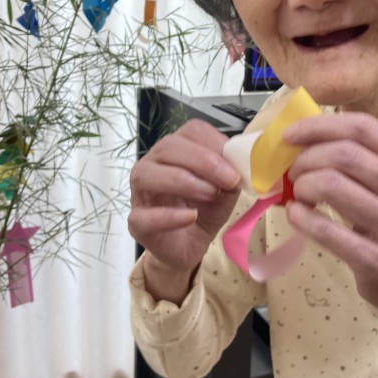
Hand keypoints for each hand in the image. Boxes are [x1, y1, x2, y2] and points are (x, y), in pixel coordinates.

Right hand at [128, 119, 241, 276]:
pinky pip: (145, 215)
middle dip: (203, 161)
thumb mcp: (225, 189)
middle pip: (168, 147)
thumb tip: (240, 162)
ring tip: (211, 195)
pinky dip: (169, 216)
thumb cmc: (205, 210)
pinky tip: (191, 216)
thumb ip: (231, 173)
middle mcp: (152, 164)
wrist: (190, 246)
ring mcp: (140, 192)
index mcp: (176, 150)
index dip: (214, 143)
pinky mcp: (137, 222)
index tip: (236, 164)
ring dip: (184, 182)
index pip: (190, 131)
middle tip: (229, 180)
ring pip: (147, 175)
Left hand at [284, 111, 377, 377]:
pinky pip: (325, 229)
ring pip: (332, 185)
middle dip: (306, 158)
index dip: (319, 126)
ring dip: (302, 185)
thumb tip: (303, 138)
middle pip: (345, 154)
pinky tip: (296, 215)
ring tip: (298, 193)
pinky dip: (301, 217)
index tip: (290, 135)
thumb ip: (363, 160)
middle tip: (292, 171)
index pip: (364, 128)